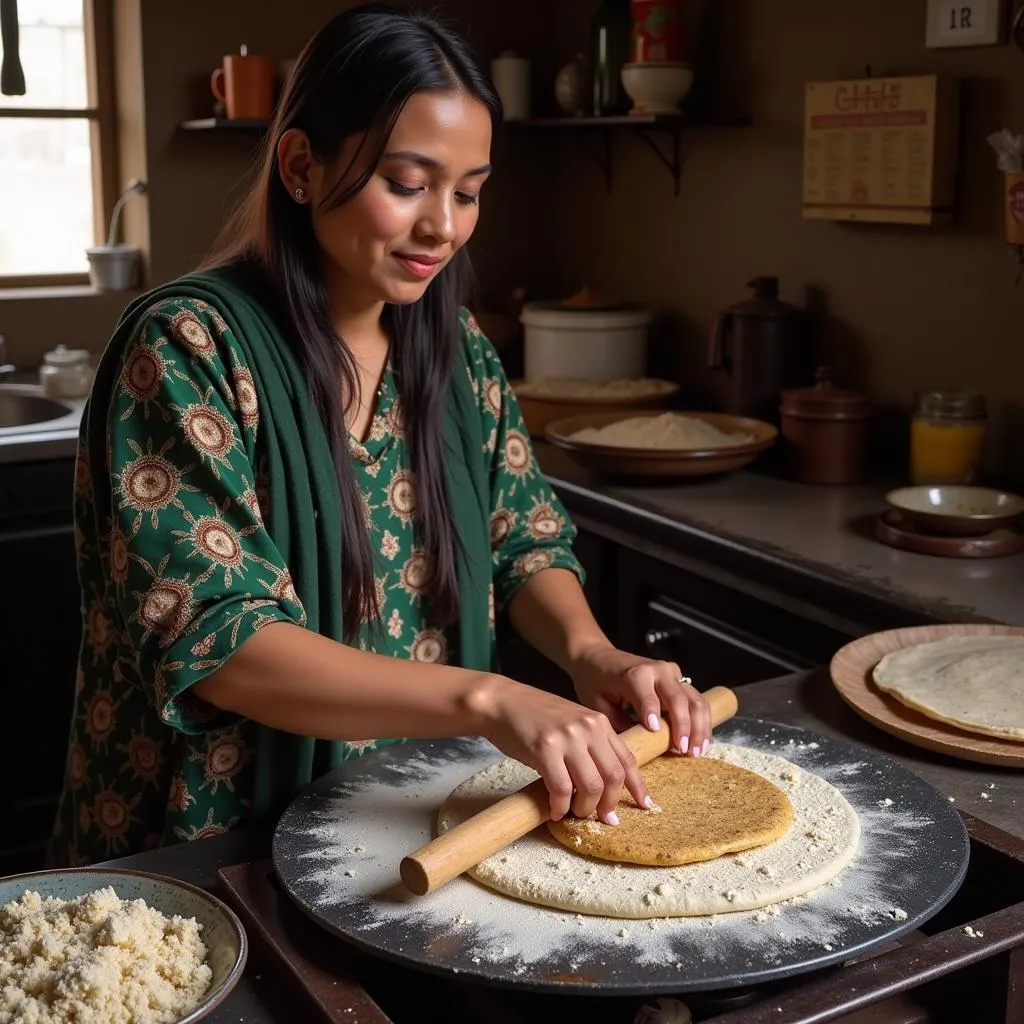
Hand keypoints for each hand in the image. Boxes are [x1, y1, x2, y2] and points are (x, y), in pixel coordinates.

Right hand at [474, 675, 651, 824]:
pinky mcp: (545, 749)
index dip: (637, 786)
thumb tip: (604, 784)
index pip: (627, 759)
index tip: (645, 804)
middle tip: (604, 818)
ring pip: (591, 786)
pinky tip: (555, 810)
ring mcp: (567, 738)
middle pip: (613, 776)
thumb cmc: (534, 716)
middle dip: (610, 803)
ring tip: (574, 812)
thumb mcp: (572, 723)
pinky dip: (561, 806)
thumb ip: (591, 745)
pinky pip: (562, 789)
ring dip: (585, 808)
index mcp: (599, 722)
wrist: (501, 702)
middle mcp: (588, 728)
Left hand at [568, 644, 710, 756]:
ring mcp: (670, 672)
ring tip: (696, 751)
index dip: (653, 715)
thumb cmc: (595, 679)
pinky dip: (701, 719)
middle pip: (679, 698)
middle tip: (685, 751)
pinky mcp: (677, 677)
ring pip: (694, 698)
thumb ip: (618, 723)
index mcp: (634, 674)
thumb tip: (638, 745)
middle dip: (685, 726)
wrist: (597, 657)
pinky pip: (695, 698)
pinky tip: (699, 739)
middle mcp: (657, 670)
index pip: (648, 697)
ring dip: (699, 725)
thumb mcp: (597, 703)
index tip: (656, 732)